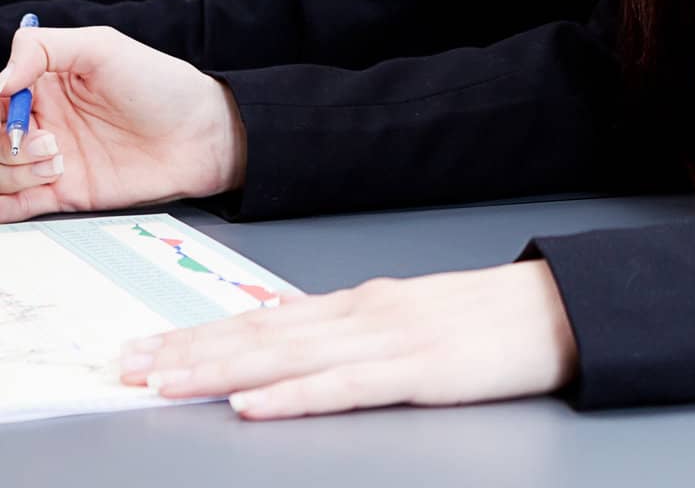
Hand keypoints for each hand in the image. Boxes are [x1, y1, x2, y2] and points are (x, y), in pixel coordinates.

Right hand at [0, 25, 245, 219]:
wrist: (200, 135)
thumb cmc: (159, 83)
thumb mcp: (103, 47)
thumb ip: (43, 48)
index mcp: (44, 81)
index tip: (10, 104)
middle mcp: (41, 120)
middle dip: (5, 141)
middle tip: (45, 139)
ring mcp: (49, 159)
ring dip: (14, 170)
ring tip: (57, 161)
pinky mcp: (62, 194)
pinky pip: (12, 208)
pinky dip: (6, 205)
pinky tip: (34, 189)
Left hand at [119, 259, 579, 417]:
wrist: (555, 308)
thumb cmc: (487, 320)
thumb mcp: (408, 317)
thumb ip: (350, 330)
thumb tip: (290, 338)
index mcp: (359, 304)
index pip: (262, 320)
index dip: (199, 334)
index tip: (146, 347)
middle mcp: (361, 314)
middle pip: (259, 335)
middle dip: (188, 351)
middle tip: (127, 365)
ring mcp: (387, 340)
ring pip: (285, 357)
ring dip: (219, 369)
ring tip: (165, 382)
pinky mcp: (417, 373)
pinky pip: (342, 388)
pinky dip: (292, 396)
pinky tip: (253, 403)